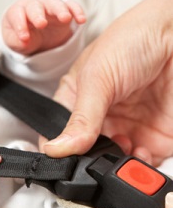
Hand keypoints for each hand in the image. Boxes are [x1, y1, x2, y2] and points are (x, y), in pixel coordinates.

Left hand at [2, 0, 85, 54]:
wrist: (35, 36)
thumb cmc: (22, 37)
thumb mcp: (15, 42)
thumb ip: (16, 42)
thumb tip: (25, 42)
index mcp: (18, 12)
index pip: (17, 15)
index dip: (20, 25)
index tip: (24, 38)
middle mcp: (33, 6)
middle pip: (35, 6)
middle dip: (38, 15)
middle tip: (41, 24)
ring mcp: (49, 7)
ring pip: (54, 4)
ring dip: (60, 10)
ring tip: (65, 18)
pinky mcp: (64, 12)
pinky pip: (71, 7)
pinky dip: (77, 11)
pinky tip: (81, 20)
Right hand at [43, 0, 172, 166]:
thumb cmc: (130, 41)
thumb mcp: (97, 78)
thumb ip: (81, 118)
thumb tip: (57, 147)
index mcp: (77, 100)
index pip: (59, 132)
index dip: (58, 148)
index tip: (62, 159)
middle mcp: (99, 117)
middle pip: (85, 151)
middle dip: (90, 160)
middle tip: (95, 156)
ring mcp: (123, 127)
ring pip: (112, 160)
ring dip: (115, 163)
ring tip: (122, 147)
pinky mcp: (149, 136)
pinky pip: (140, 161)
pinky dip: (139, 166)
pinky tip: (139, 152)